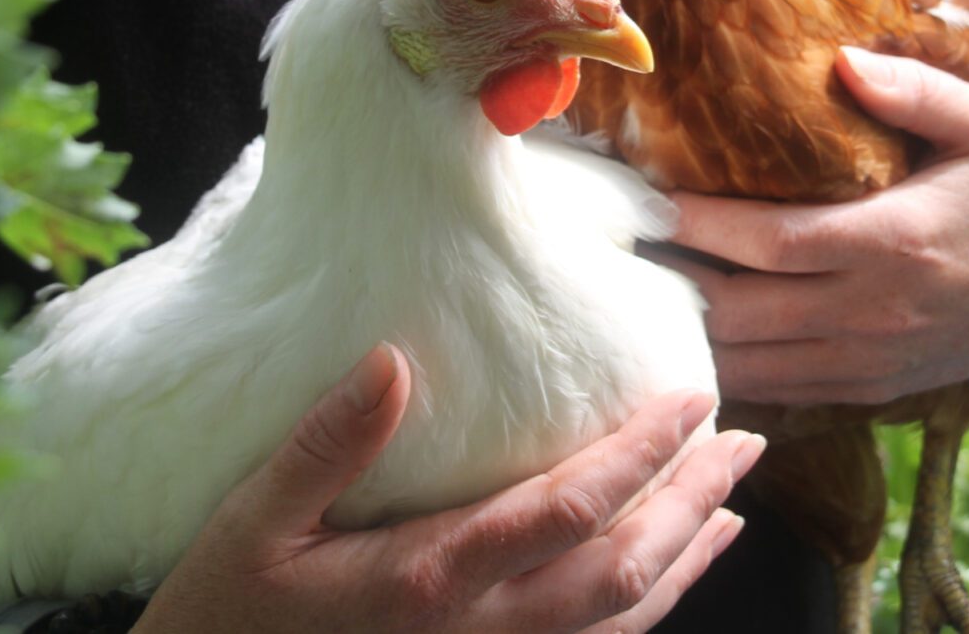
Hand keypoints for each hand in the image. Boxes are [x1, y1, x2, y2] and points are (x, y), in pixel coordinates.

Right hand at [137, 344, 762, 633]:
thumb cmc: (222, 616)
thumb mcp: (252, 522)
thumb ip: (327, 444)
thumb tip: (395, 361)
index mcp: (430, 577)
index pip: (567, 510)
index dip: (641, 454)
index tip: (692, 398)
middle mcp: (478, 631)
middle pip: (620, 569)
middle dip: (692, 501)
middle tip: (746, 442)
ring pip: (618, 621)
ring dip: (684, 558)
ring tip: (731, 503)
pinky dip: (644, 611)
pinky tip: (663, 578)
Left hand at [657, 46, 968, 405]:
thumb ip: (917, 91)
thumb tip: (842, 61)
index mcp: (893, 242)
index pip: (771, 244)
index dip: (701, 224)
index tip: (648, 196)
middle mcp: (873, 312)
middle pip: (742, 311)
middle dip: (673, 279)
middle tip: (618, 245)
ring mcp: (867, 361)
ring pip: (750, 362)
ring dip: (689, 330)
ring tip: (635, 288)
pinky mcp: (867, 388)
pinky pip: (778, 387)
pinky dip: (728, 365)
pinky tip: (689, 332)